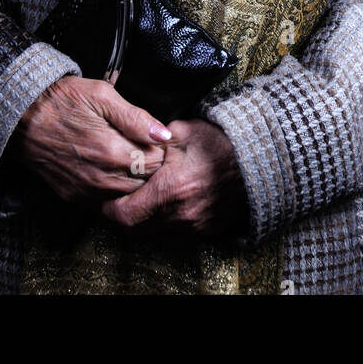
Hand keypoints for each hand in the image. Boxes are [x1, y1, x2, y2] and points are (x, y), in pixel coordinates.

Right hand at [6, 75, 171, 203]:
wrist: (20, 118)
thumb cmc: (61, 101)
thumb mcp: (101, 95)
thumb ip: (135, 117)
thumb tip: (163, 134)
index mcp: (112, 152)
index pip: (156, 162)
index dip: (159, 148)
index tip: (152, 136)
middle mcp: (102, 179)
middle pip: (145, 183)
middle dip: (149, 166)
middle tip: (142, 145)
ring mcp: (87, 191)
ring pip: (127, 196)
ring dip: (133, 179)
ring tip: (127, 156)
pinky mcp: (74, 197)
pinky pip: (106, 203)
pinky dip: (113, 190)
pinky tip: (110, 170)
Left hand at [99, 118, 248, 238]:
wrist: (258, 160)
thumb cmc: (219, 143)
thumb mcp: (182, 132)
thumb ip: (151, 139)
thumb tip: (130, 140)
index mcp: (170, 189)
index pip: (125, 215)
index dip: (109, 209)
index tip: (104, 197)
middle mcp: (180, 214)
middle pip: (137, 228)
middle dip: (125, 214)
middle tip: (119, 197)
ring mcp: (194, 225)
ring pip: (156, 230)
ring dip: (146, 217)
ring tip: (143, 196)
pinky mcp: (207, 230)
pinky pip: (177, 231)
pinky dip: (167, 219)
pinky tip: (167, 201)